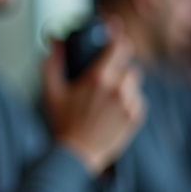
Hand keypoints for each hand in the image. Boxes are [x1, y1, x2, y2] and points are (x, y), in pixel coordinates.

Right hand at [43, 21, 144, 173]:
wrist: (77, 154)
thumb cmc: (62, 122)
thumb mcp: (51, 90)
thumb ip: (52, 61)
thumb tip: (54, 40)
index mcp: (98, 78)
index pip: (119, 48)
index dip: (118, 40)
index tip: (116, 37)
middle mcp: (117, 89)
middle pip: (130, 65)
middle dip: (120, 66)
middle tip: (107, 74)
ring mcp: (129, 104)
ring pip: (135, 82)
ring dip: (125, 84)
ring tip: (108, 95)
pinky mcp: (136, 118)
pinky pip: (139, 100)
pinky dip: (129, 100)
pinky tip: (113, 109)